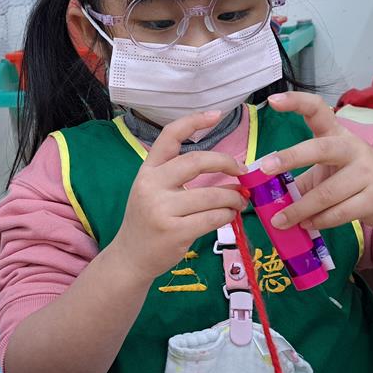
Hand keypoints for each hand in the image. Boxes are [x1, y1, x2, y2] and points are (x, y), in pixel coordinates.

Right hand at [111, 111, 247, 281]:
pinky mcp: (175, 231)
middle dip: (226, 163)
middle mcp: (151, 185)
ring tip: (239, 201)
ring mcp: (161, 209)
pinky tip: (229, 216)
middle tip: (242, 170)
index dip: (193, 121)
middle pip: (197, 161)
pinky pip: (213, 218)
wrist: (130, 258)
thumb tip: (227, 167)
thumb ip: (178, 176)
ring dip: (233, 197)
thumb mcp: (152, 191)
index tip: (216, 115)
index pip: (169, 136)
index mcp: (147, 171)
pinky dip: (227, 215)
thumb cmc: (148, 221)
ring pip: (211, 195)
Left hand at [259, 92, 372, 230]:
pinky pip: (340, 212)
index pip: (318, 110)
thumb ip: (299, 179)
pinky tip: (306, 225)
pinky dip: (319, 221)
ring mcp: (368, 172)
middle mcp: (354, 148)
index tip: (272, 101)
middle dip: (291, 157)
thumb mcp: (327, 170)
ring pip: (327, 192)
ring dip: (300, 209)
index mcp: (338, 134)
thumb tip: (265, 195)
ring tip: (280, 220)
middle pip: (320, 149)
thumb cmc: (351, 179)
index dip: (296, 102)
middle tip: (266, 168)